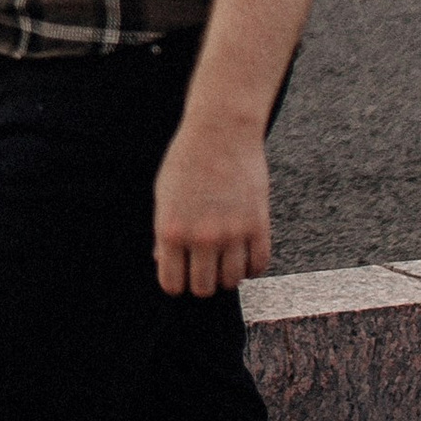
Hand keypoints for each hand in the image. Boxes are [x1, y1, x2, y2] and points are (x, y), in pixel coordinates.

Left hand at [153, 109, 271, 295]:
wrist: (221, 131)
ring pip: (232, 281)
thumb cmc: (187, 161)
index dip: (176, 283)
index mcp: (171, 230)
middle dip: (201, 281)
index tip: (180, 275)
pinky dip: (251, 267)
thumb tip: (162, 261)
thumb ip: (163, 233)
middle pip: (204, 288)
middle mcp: (201, 237)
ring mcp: (232, 233)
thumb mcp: (164, 195)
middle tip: (203, 268)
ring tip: (223, 260)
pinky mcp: (258, 225)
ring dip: (227, 275)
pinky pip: (258, 266)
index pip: (173, 284)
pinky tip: (243, 255)